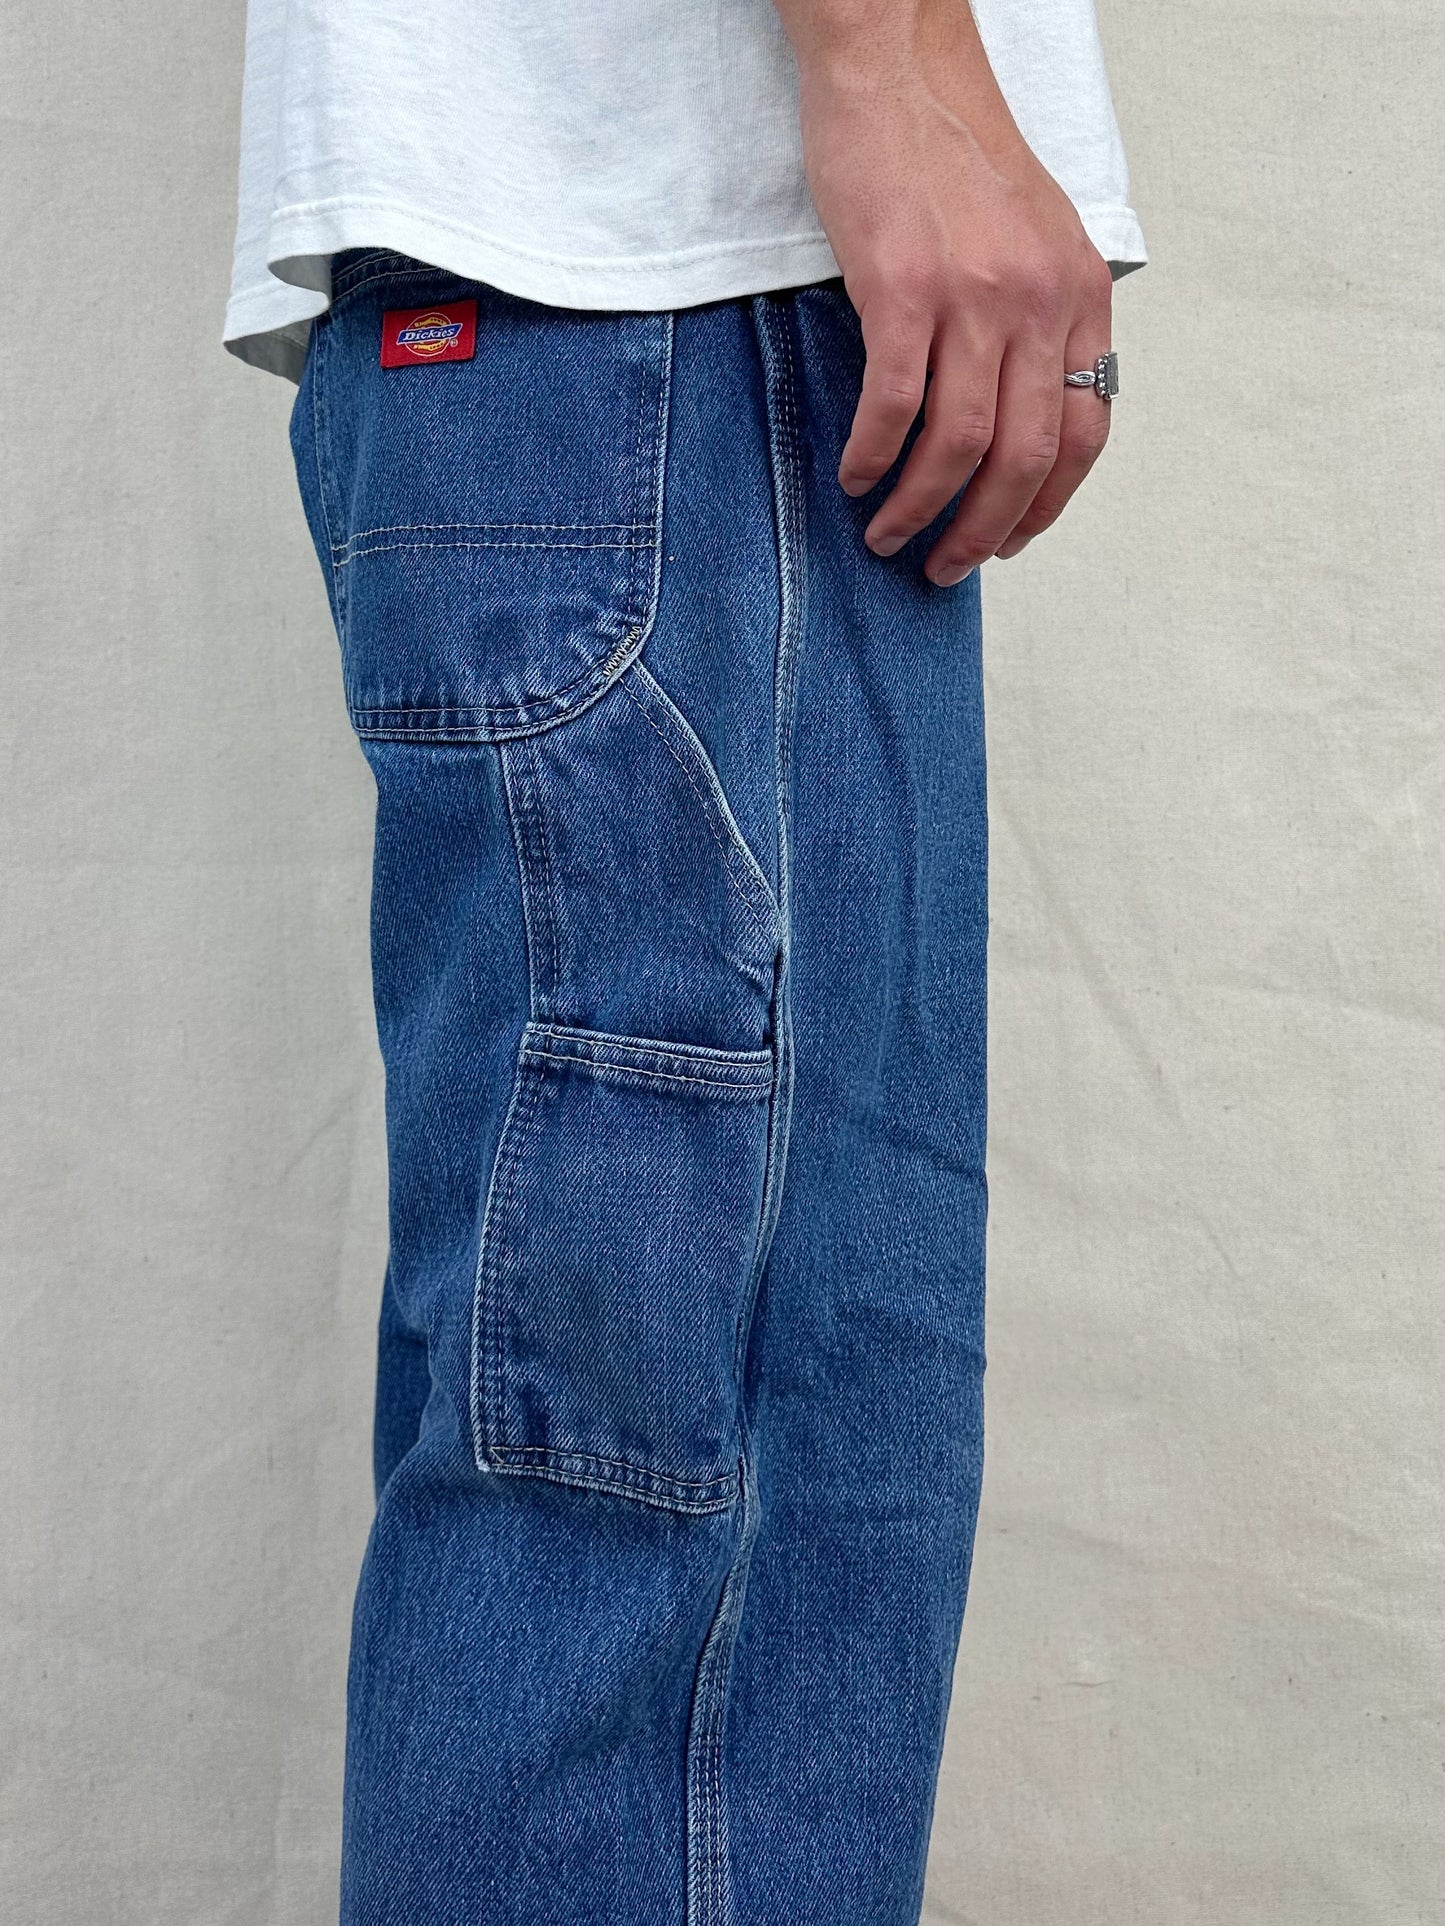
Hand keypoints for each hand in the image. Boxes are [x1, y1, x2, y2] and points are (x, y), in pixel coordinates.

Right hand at [784, 0, 1114, 583]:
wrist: (898, 68)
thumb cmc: (953, 153)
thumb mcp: (1034, 237)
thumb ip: (1039, 320)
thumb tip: (1016, 412)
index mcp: (1079, 295)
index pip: (1085, 431)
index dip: (1048, 504)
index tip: (1013, 541)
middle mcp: (1038, 301)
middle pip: (1026, 456)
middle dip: (986, 531)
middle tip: (947, 568)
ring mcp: (973, 296)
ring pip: (960, 446)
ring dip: (922, 510)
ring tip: (889, 536)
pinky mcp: (903, 288)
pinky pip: (894, 405)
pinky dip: (872, 456)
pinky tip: (854, 476)